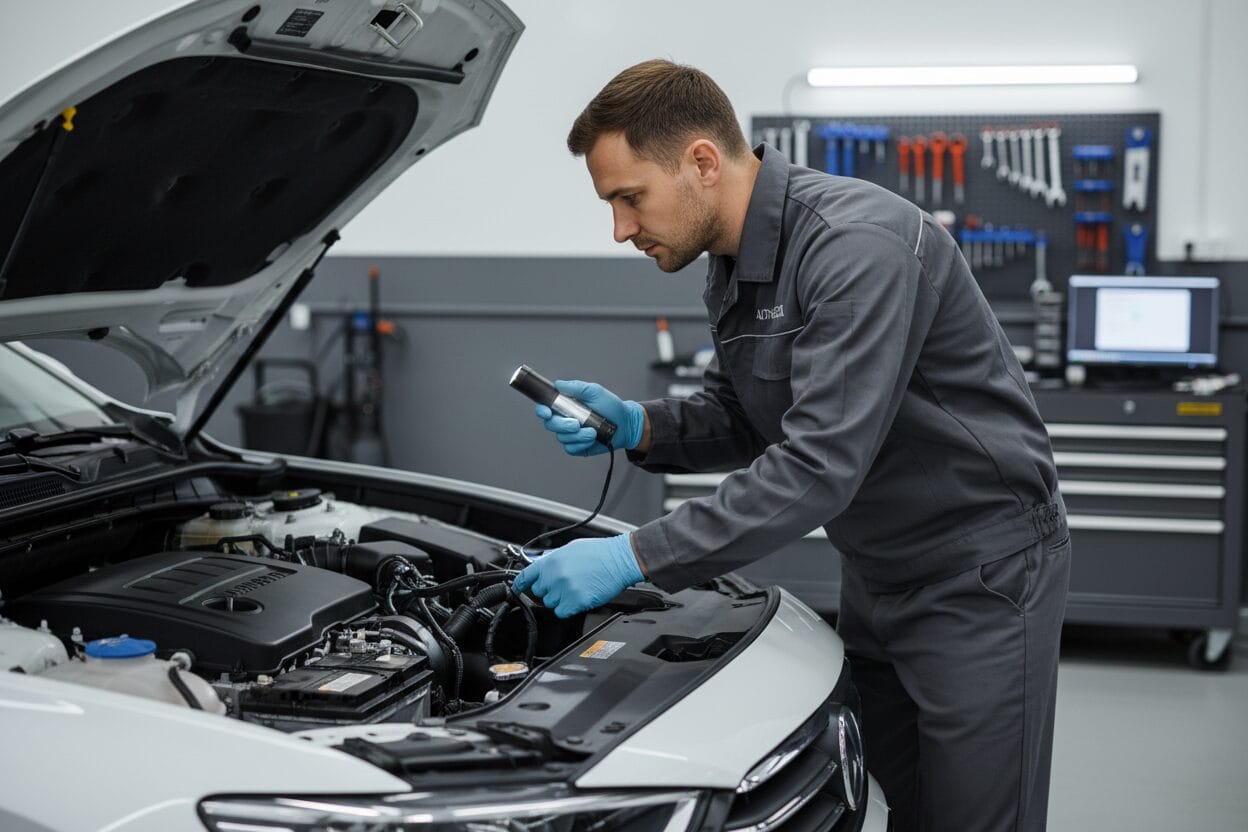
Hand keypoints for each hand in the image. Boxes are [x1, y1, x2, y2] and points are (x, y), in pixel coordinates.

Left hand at [513, 534, 643, 617]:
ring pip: (551, 603)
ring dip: (560, 599)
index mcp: (551, 561)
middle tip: (564, 584)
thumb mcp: (571, 548)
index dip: (520, 584)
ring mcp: (565, 590)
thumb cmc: (600, 552)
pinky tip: (578, 598)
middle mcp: (555, 576)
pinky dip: (568, 608)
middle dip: (549, 590)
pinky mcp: (576, 602)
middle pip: (539, 592)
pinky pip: (562, 612)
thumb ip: (553, 560)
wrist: (620, 560)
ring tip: (575, 588)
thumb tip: (543, 567)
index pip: (527, 576)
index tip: (517, 589)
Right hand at [534, 379, 644, 455]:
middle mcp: (565, 420)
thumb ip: (577, 387)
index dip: (543, 411)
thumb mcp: (595, 392)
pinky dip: (581, 443)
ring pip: (562, 438)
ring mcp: (571, 434)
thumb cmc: (611, 407)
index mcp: (566, 406)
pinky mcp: (577, 446)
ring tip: (593, 431)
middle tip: (576, 423)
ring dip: (578, 435)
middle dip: (562, 425)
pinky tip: (592, 439)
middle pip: (551, 424)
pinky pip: (571, 448)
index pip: (546, 408)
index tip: (547, 412)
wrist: (625, 424)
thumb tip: (558, 384)